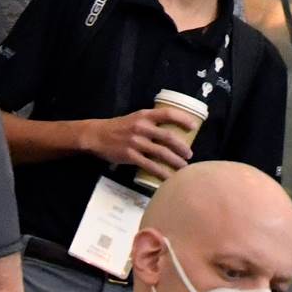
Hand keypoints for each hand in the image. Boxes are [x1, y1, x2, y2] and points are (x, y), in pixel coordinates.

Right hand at [81, 108, 197, 177]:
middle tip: (190, 154)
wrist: (97, 136)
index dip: (183, 119)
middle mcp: (141, 127)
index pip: (168, 113)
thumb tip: (172, 131)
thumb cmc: (119, 127)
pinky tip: (169, 178)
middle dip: (182, 147)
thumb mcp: (135, 118)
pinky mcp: (130, 156)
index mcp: (144, 115)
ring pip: (162, 153)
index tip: (194, 126)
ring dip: (175, 161)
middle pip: (168, 137)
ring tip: (183, 167)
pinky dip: (162, 173)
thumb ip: (151, 122)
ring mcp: (136, 142)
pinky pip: (150, 166)